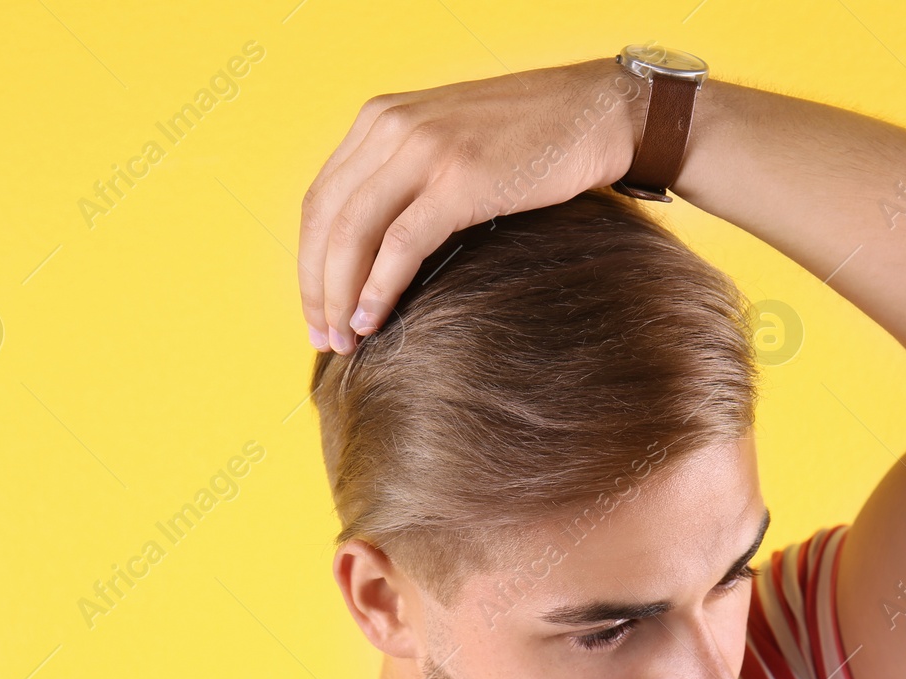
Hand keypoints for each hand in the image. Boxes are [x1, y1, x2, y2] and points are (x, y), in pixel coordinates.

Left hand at [297, 57, 642, 353]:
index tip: (317, 309)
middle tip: (323, 337)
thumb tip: (375, 248)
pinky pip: (400, 243)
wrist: (596, 112)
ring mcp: (424, 150)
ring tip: (346, 339)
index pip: (321, 199)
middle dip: (317, 287)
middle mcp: (391, 128)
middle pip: (326, 220)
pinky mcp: (459, 179)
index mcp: (380, 120)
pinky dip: (378, 287)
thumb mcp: (450, 143)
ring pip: (352, 234)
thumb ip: (406, 178)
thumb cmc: (530, 138)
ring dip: (341, 295)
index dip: (309, 262)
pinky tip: (374, 320)